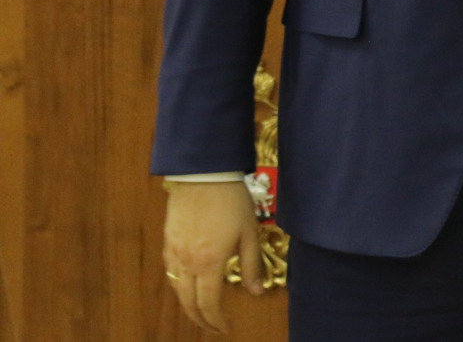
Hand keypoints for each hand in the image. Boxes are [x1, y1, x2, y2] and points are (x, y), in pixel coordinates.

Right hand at [162, 179, 262, 331]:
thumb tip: (256, 292)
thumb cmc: (232, 200)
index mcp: (209, 261)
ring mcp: (173, 252)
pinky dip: (180, 285)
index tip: (225, 327)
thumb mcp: (249, 233)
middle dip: (200, 319)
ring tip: (203, 309)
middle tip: (213, 325)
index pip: (208, 303)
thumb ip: (251, 265)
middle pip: (187, 302)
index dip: (215, 320)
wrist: (204, 174)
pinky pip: (171, 272)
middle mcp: (187, 261)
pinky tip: (190, 284)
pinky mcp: (167, 242)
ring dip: (188, 304)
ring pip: (176, 289)